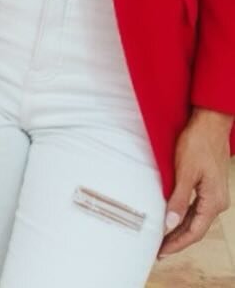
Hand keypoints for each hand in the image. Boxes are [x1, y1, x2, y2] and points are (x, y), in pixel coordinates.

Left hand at [159, 107, 232, 256]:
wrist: (209, 124)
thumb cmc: (198, 143)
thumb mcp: (185, 172)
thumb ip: (179, 199)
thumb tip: (170, 223)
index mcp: (213, 201)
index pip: (193, 231)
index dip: (177, 243)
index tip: (161, 252)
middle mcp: (217, 201)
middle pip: (195, 228)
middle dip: (177, 240)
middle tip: (158, 250)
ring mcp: (214, 194)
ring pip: (196, 219)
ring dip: (180, 230)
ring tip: (163, 239)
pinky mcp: (209, 186)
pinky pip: (196, 208)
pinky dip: (184, 217)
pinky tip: (173, 219)